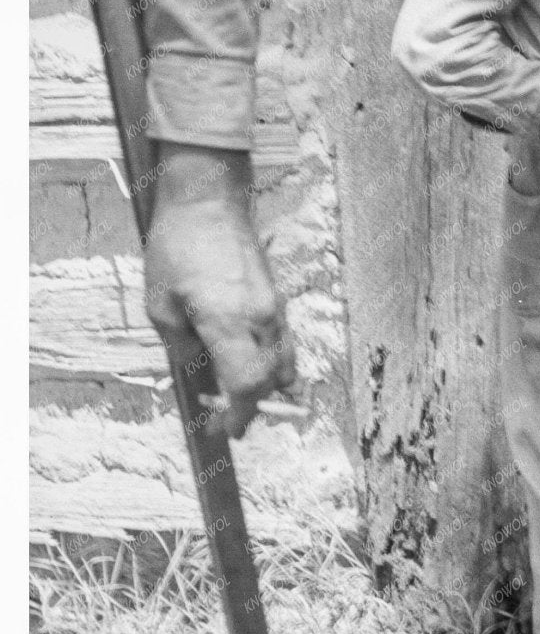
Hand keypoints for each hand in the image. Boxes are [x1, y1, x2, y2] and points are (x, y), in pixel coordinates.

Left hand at [143, 145, 295, 437]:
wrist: (210, 202)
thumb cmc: (177, 248)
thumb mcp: (160, 305)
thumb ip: (181, 346)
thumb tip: (197, 373)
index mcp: (229, 322)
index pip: (247, 385)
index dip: (239, 414)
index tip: (226, 431)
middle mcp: (261, 319)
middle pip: (271, 380)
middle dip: (252, 405)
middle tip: (226, 419)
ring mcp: (275, 307)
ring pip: (285, 362)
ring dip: (266, 384)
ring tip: (240, 393)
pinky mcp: (278, 297)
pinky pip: (283, 341)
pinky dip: (271, 361)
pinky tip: (249, 361)